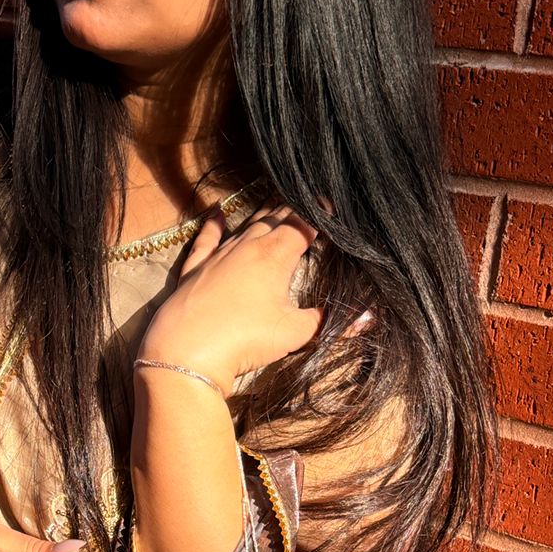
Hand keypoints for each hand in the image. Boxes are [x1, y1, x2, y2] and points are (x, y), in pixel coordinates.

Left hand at [140, 202, 325, 393]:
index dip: (319, 214)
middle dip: (292, 210)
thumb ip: (326, 320)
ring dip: (261, 214)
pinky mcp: (195, 269)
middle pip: (274, 220)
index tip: (331, 203)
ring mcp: (218, 255)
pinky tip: (216, 213)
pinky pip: (206, 240)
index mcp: (275, 255)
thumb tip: (365, 319)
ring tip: (274, 203)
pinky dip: (212, 225)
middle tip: (306, 200)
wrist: (188, 351)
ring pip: (245, 226)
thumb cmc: (246, 339)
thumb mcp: (294, 333)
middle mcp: (247, 247)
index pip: (302, 225)